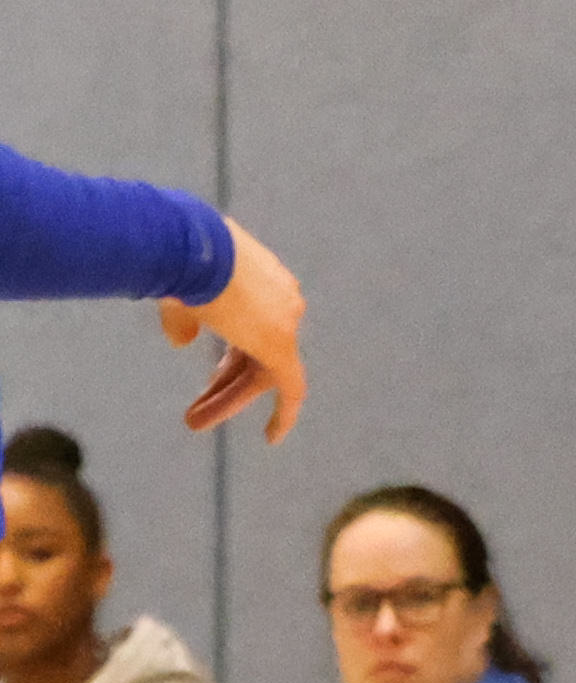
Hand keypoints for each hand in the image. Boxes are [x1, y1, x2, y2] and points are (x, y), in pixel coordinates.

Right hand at [160, 218, 307, 441]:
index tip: (220, 371)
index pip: (248, 322)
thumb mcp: (177, 290)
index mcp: (258, 280)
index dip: (234, 349)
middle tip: (194, 412)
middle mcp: (279, 299)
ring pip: (260, 370)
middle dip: (222, 382)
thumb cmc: (178, 259)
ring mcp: (284, 320)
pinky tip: (272, 437)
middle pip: (251, 350)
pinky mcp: (282, 345)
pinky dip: (284, 413)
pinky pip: (291, 387)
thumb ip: (184, 318)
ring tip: (193, 422)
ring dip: (228, 398)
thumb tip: (182, 341)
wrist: (191, 245)